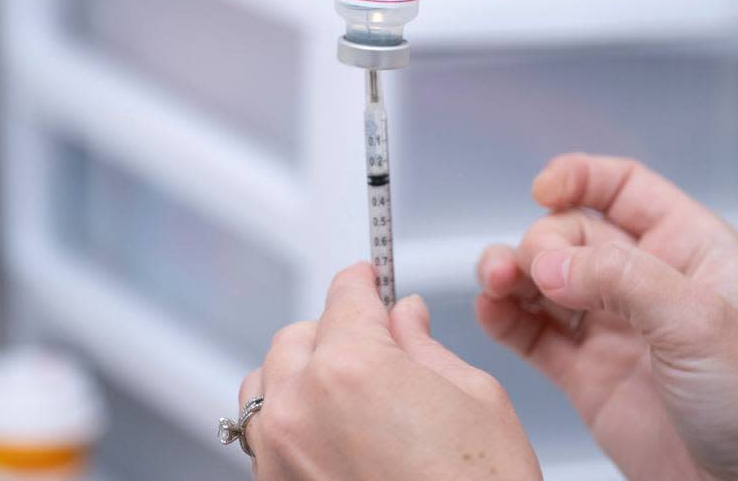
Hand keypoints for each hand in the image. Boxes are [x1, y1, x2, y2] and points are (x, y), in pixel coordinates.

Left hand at [241, 263, 541, 480]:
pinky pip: (263, 435)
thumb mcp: (475, 400)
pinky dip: (290, 420)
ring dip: (300, 372)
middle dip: (336, 329)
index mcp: (352, 367)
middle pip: (300, 334)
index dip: (366, 280)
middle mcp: (300, 407)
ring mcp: (277, 456)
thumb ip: (424, 345)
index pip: (346, 293)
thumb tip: (405, 315)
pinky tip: (334, 434)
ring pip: (267, 382)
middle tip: (377, 342)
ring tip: (347, 388)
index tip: (372, 280)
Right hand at [476, 154, 737, 480]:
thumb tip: (548, 262)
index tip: (543, 190)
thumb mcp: (700, 322)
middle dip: (544, 242)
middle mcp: (646, 280)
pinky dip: (504, 317)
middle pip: (572, 232)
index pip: (625, 187)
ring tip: (497, 283)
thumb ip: (621, 280)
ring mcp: (612, 326)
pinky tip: (492, 311)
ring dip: (512, 273)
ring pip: (544, 280)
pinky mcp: (585, 373)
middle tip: (538, 271)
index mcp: (688, 248)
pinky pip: (531, 332)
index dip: (581, 178)